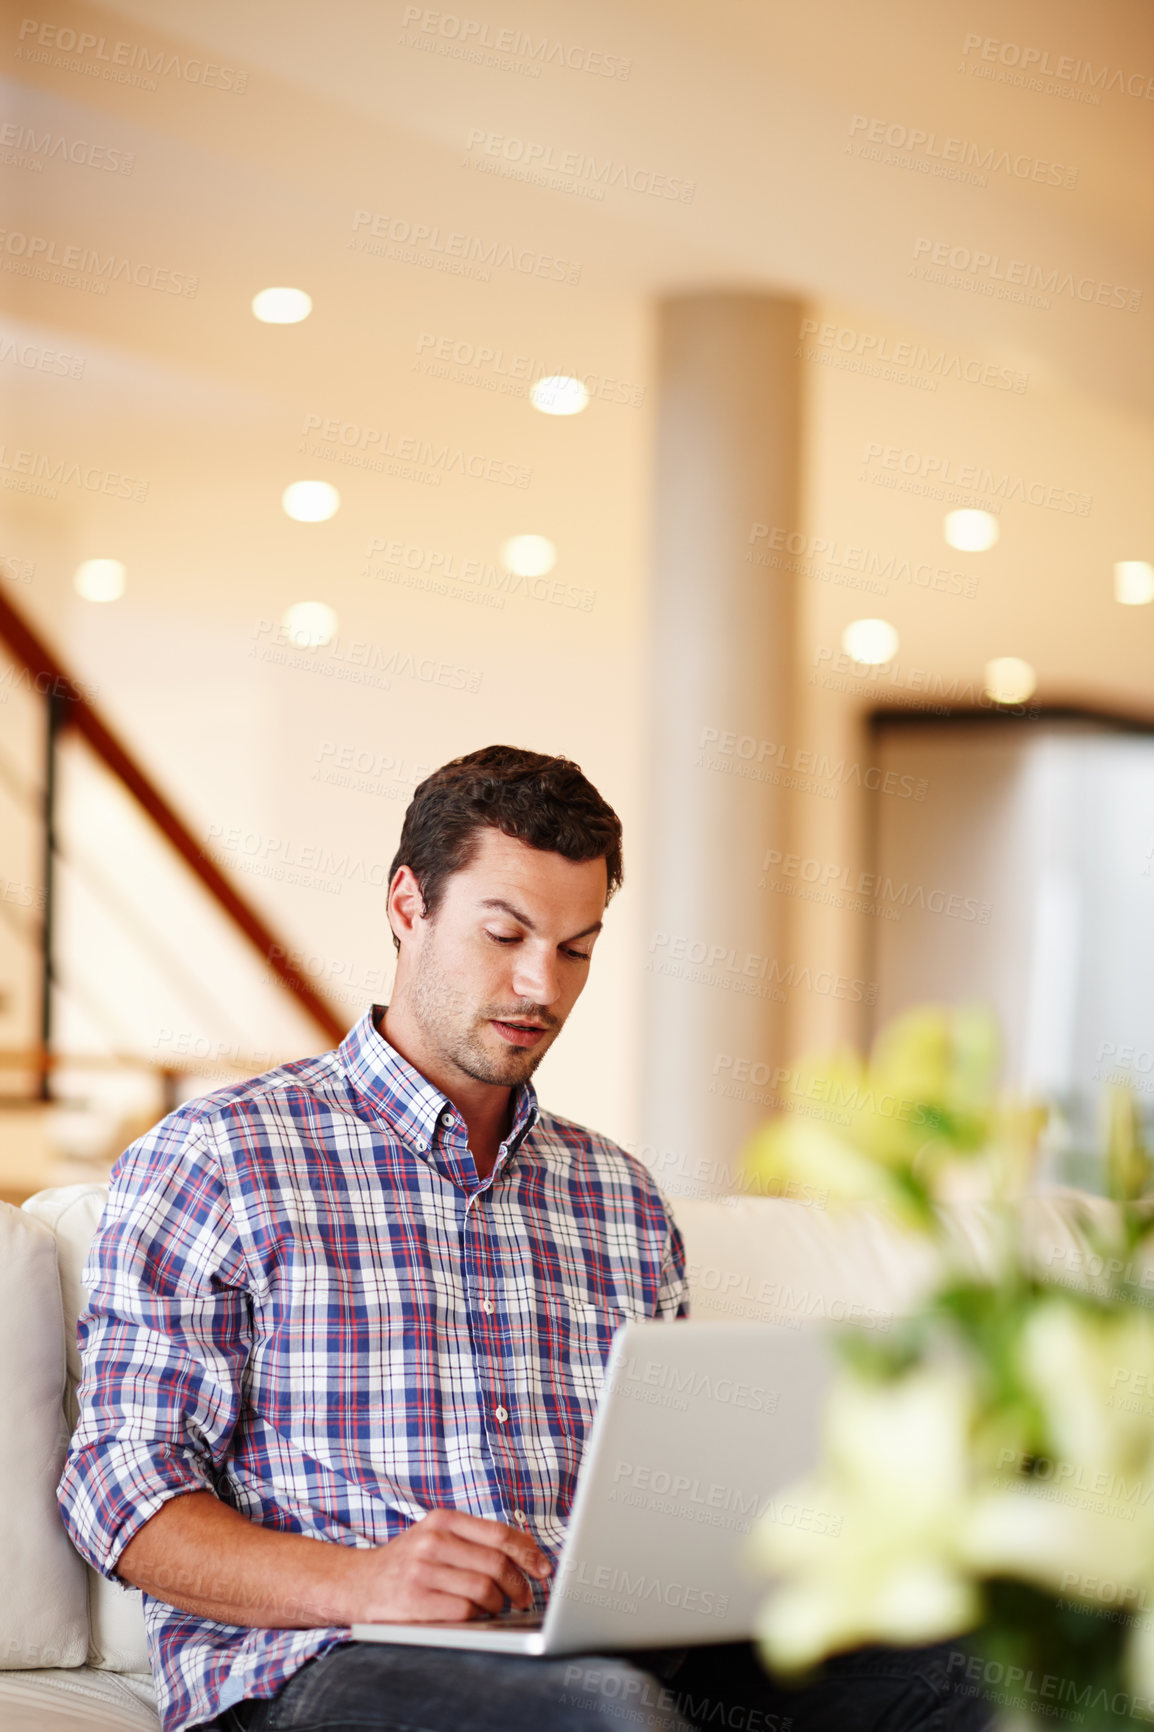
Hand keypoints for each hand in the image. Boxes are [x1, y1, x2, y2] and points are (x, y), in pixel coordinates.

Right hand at [348, 1509, 552, 1623]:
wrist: (355, 1583)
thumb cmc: (406, 1562)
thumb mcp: (435, 1537)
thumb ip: (474, 1540)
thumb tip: (527, 1553)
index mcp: (441, 1521)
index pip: (498, 1534)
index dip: (528, 1553)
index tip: (544, 1569)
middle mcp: (431, 1542)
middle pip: (496, 1564)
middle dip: (518, 1585)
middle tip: (524, 1597)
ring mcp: (421, 1572)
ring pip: (483, 1589)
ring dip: (498, 1604)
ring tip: (497, 1608)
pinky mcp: (413, 1603)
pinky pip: (463, 1612)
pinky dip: (477, 1618)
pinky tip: (476, 1618)